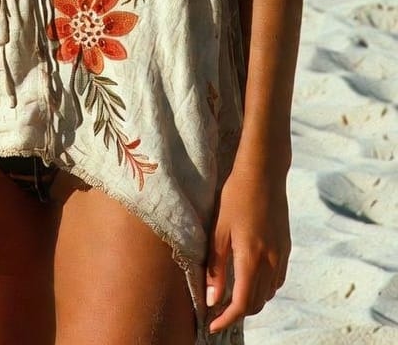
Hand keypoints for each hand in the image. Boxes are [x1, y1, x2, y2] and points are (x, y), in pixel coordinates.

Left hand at [205, 157, 289, 333]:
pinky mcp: (286, 247)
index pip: (241, 304)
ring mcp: (281, 255)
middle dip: (237, 312)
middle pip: (256, 303)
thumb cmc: (236, 197)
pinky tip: (251, 277)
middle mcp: (271, 261)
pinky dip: (264, 287)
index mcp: (251, 259)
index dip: (226, 319)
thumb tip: (211, 299)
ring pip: (268, 293)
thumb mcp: (219, 230)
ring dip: (251, 300)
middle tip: (218, 308)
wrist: (264, 172)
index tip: (212, 325)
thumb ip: (216, 267)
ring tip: (232, 293)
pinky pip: (277, 279)